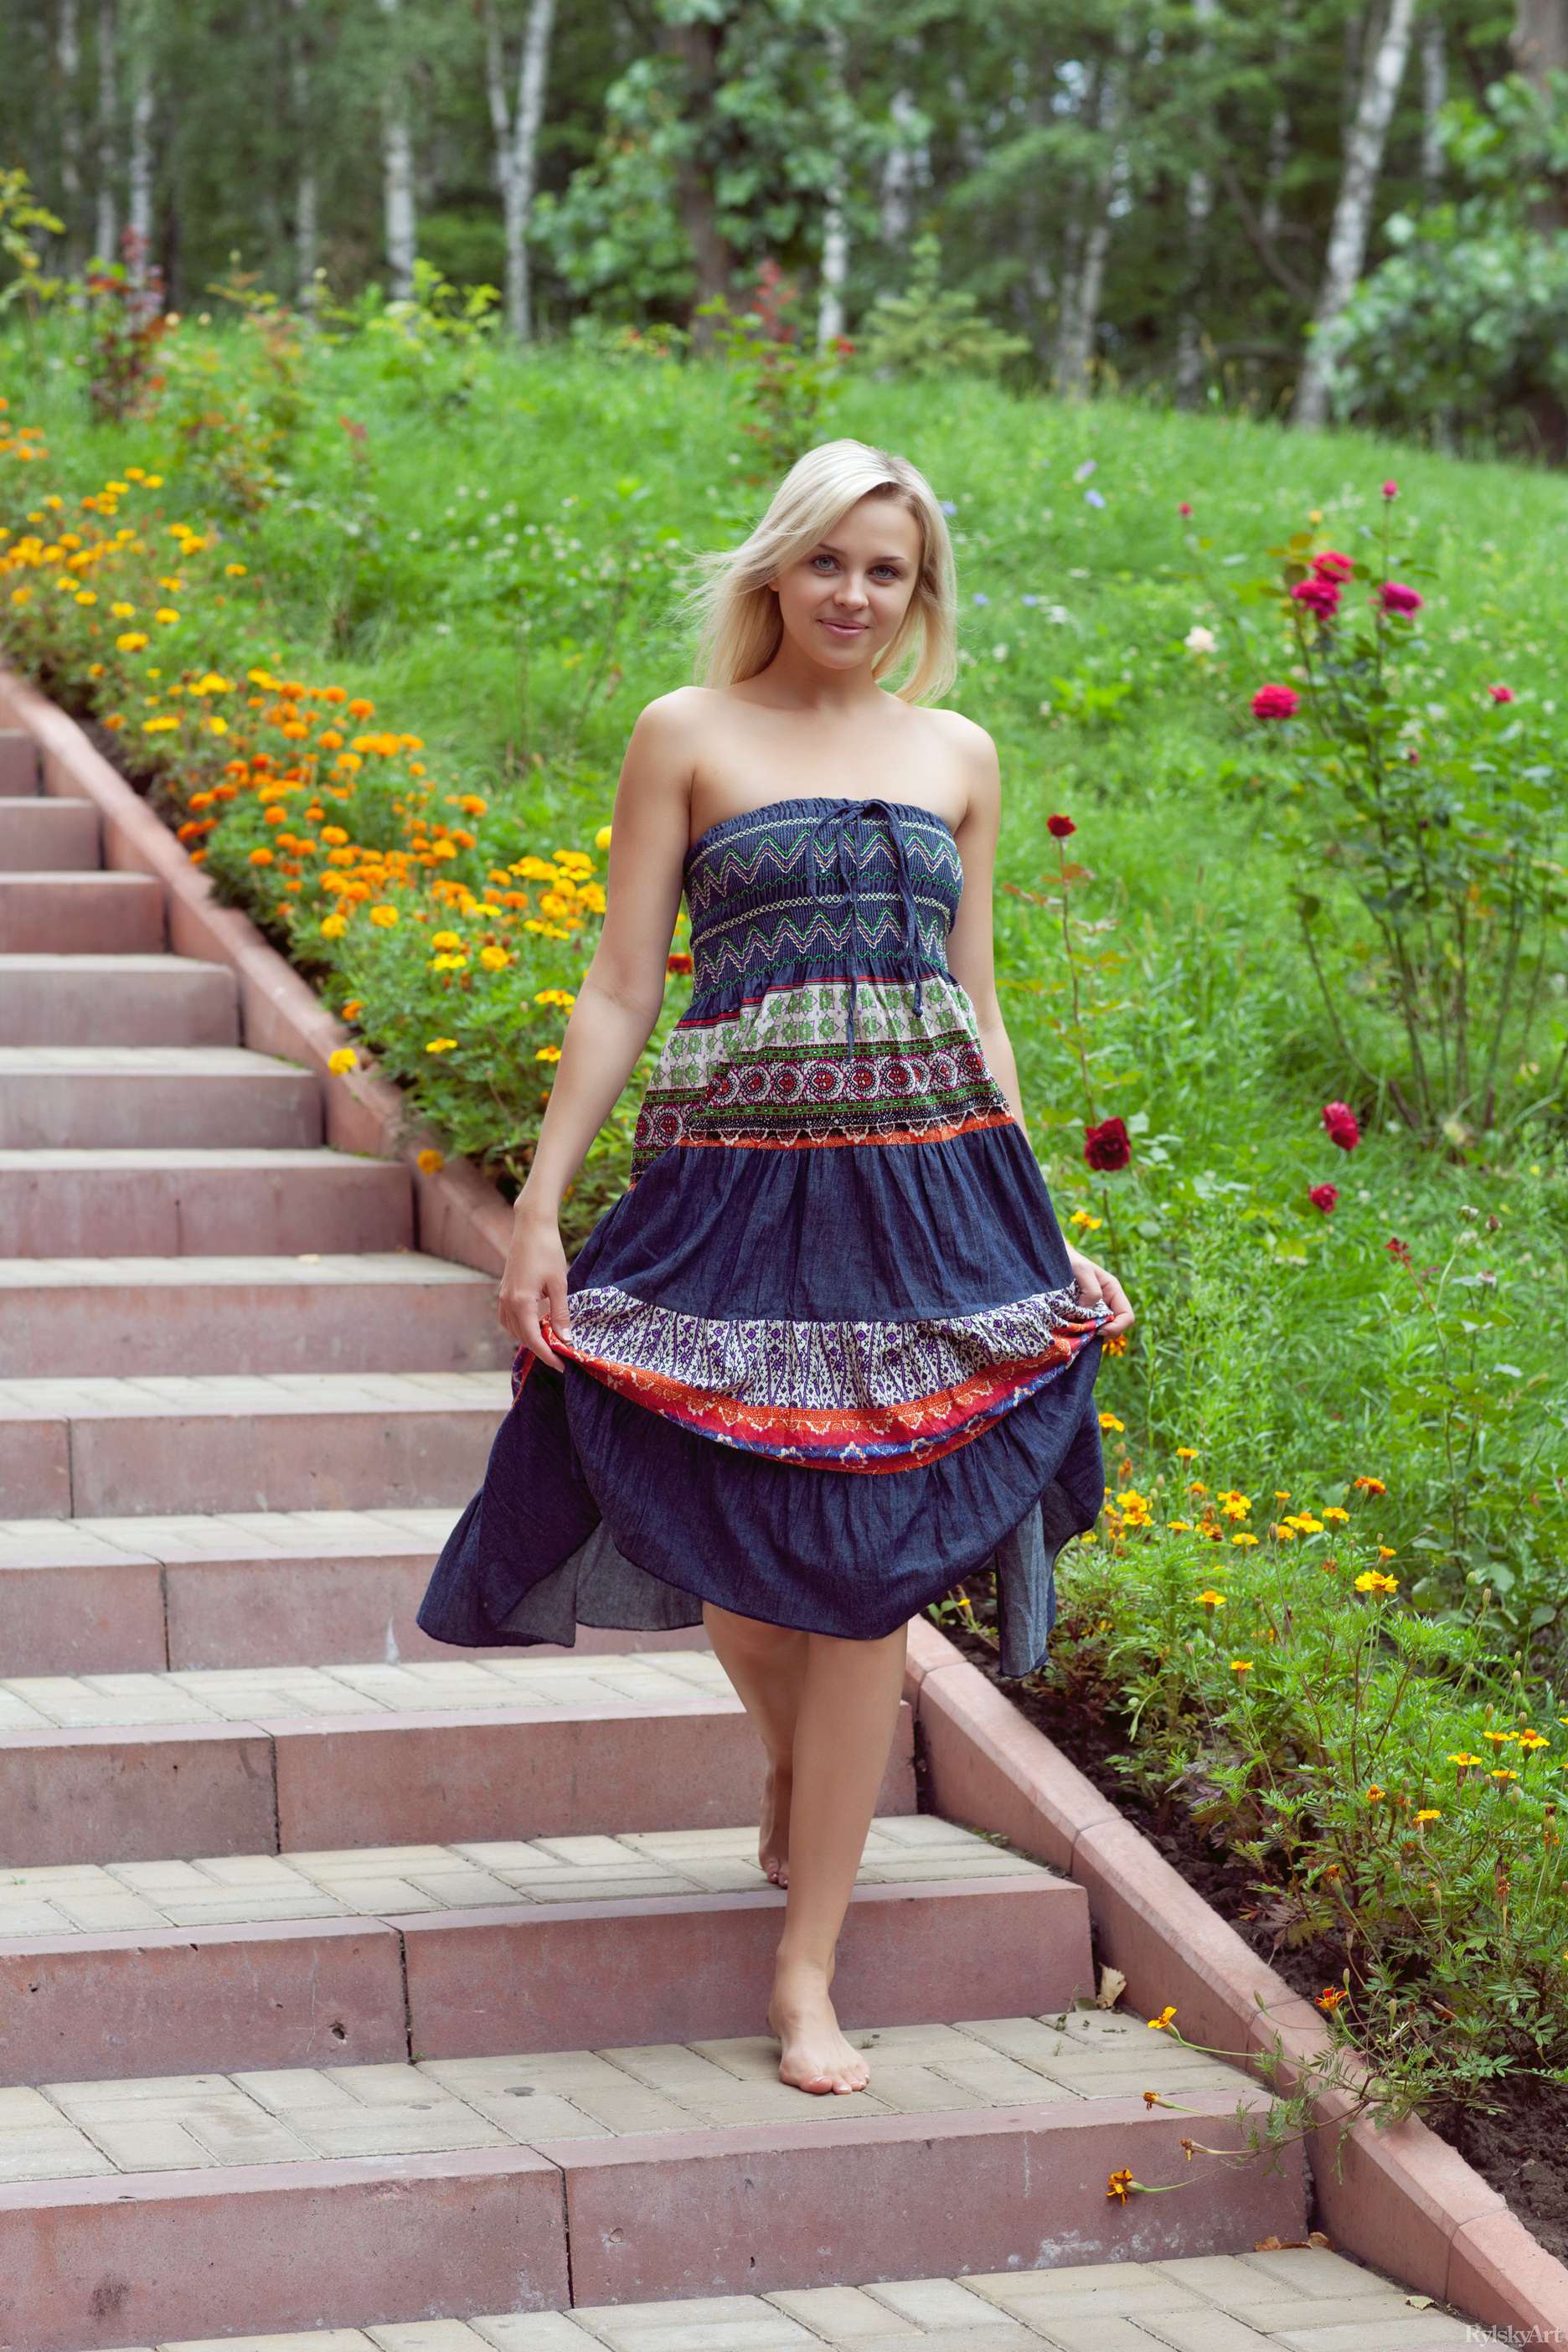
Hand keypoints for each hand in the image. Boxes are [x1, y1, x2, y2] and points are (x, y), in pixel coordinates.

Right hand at [499, 1207, 572, 1371]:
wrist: (531, 1226)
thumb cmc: (548, 1251)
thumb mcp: (559, 1284)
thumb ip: (560, 1314)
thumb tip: (566, 1339)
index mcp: (521, 1303)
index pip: (533, 1340)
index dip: (548, 1356)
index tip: (562, 1365)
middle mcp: (508, 1302)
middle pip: (522, 1337)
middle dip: (540, 1349)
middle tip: (561, 1355)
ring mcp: (503, 1296)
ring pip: (513, 1329)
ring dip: (529, 1339)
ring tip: (550, 1342)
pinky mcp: (504, 1290)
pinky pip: (508, 1318)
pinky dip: (521, 1327)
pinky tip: (535, 1324)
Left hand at [1067, 1244, 1134, 1339]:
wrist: (1052, 1258)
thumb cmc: (1069, 1260)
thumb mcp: (1083, 1270)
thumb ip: (1091, 1290)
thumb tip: (1090, 1312)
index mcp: (1113, 1291)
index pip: (1127, 1316)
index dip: (1117, 1327)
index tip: (1098, 1330)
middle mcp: (1107, 1301)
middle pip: (1115, 1327)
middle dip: (1103, 1333)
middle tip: (1085, 1333)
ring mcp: (1094, 1308)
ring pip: (1101, 1329)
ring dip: (1091, 1334)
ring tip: (1076, 1331)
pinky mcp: (1081, 1312)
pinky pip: (1088, 1327)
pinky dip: (1081, 1332)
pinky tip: (1070, 1328)